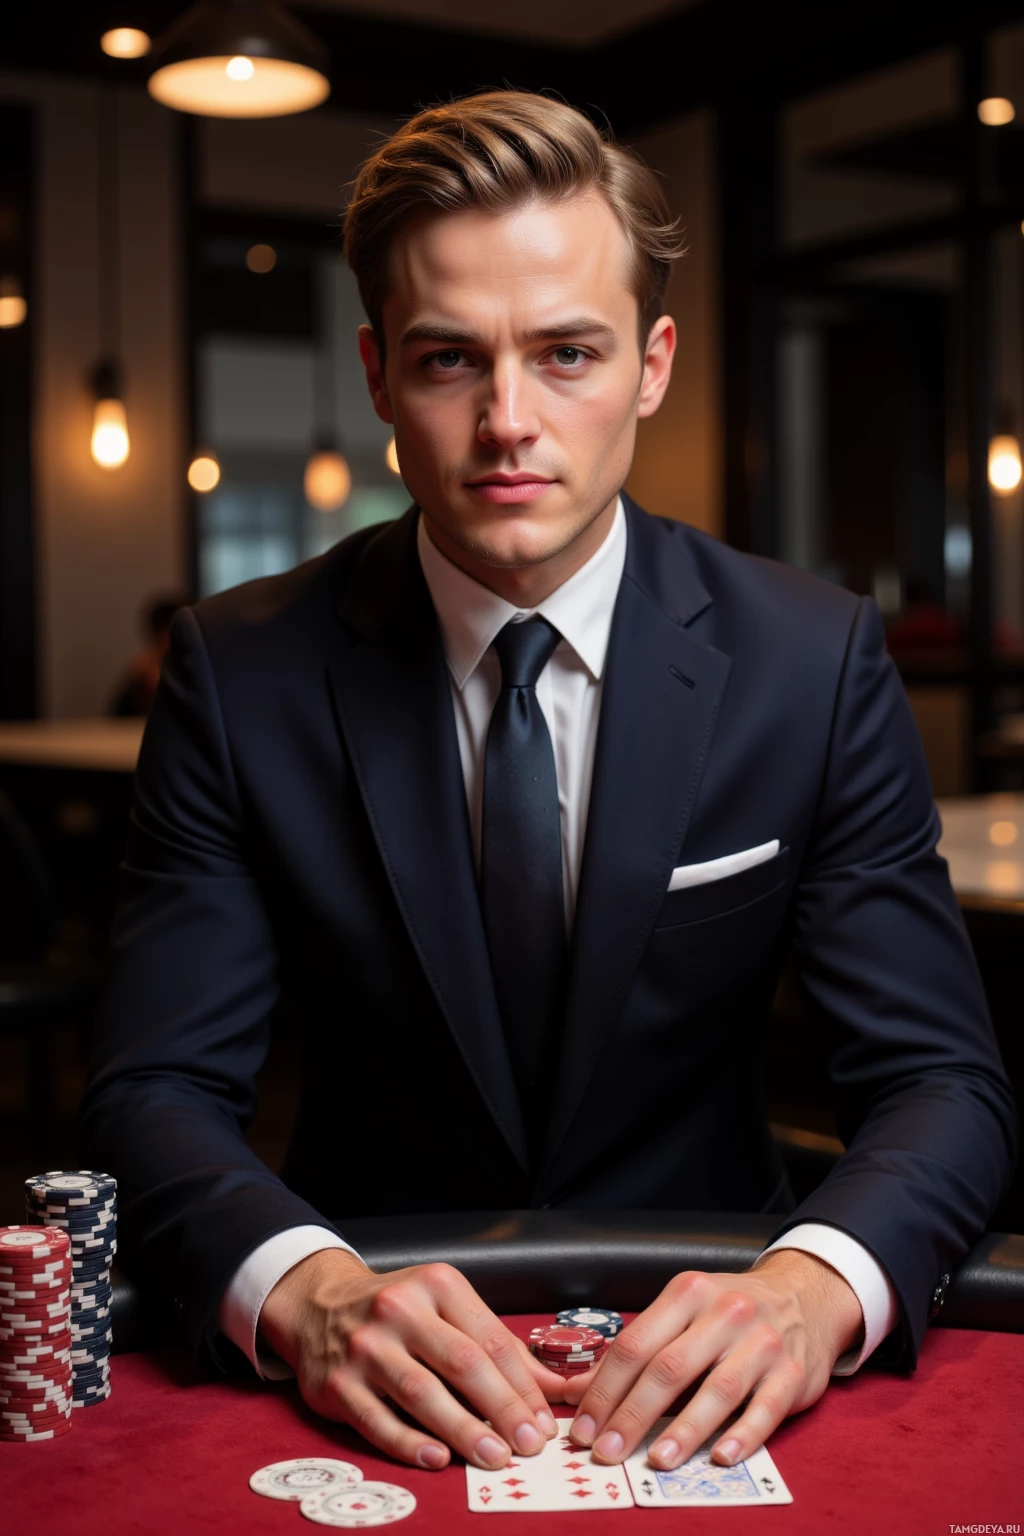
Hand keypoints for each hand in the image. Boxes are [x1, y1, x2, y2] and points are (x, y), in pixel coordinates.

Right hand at [258, 1249, 564, 1471]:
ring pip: (422, 1393)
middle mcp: (399, 1310)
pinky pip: (377, 1421)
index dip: (522, 1383)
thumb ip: (496, 1344)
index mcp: (436, 1285)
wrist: (319, 1305)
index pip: (490, 1338)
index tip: (544, 1420)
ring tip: (495, 1457)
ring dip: (463, 1430)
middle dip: (502, 1407)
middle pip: (462, 1363)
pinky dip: (409, 1443)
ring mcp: (365, 1347)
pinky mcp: (337, 1384)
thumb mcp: (446, 1306)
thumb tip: (551, 1389)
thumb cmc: (398, 1310)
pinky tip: (438, 1459)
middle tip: (530, 1444)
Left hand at [562, 1251, 864, 1469]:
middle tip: (608, 1451)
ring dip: (685, 1430)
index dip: (605, 1389)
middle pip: (670, 1368)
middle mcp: (725, 1312)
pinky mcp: (793, 1372)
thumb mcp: (681, 1312)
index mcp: (688, 1293)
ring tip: (657, 1460)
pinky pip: (767, 1409)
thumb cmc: (728, 1311)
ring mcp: (762, 1341)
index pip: (636, 1344)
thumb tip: (577, 1392)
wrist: (803, 1295)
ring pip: (717, 1390)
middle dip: (633, 1414)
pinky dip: (743, 1435)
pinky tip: (721, 1457)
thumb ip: (636, 1351)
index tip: (584, 1428)